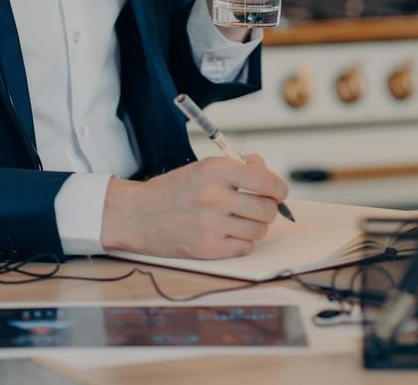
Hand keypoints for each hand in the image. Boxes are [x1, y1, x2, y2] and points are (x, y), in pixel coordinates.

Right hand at [99, 154, 288, 258]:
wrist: (138, 215)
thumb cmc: (175, 190)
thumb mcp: (204, 168)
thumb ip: (239, 168)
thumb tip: (266, 170)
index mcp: (216, 171)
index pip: (267, 181)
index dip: (279, 189)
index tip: (278, 192)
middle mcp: (214, 196)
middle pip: (267, 208)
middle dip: (269, 208)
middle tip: (259, 207)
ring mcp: (211, 225)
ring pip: (259, 230)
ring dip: (256, 226)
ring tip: (241, 220)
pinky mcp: (208, 248)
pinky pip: (245, 247)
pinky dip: (243, 241)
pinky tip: (230, 233)